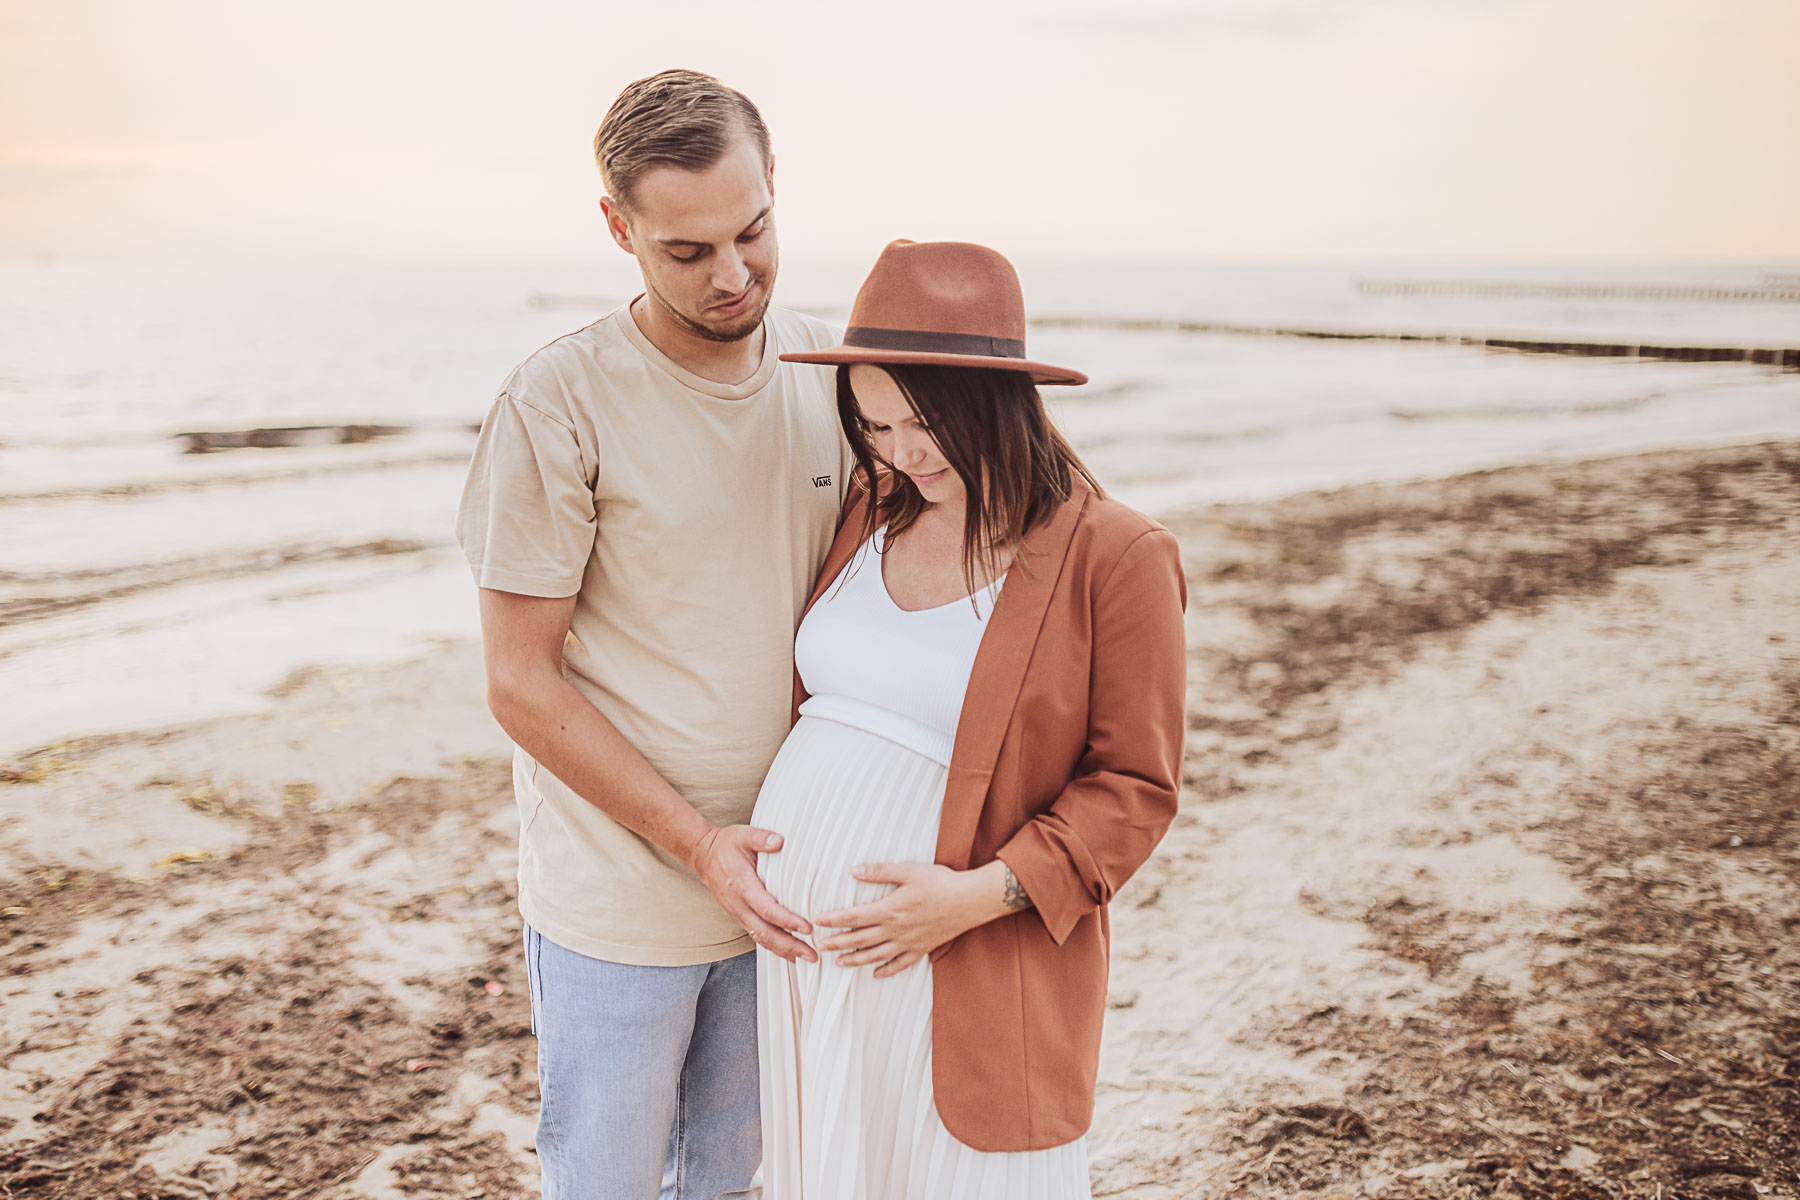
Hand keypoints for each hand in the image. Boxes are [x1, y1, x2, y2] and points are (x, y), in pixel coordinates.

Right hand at [691, 825, 815, 961]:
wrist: (702, 855)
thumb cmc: (725, 844)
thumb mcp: (743, 834)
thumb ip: (762, 838)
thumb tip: (780, 841)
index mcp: (742, 886)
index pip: (767, 909)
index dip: (787, 921)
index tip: (807, 928)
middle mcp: (739, 904)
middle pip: (765, 933)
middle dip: (789, 946)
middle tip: (812, 954)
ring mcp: (738, 912)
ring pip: (761, 938)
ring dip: (783, 950)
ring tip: (805, 958)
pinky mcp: (740, 915)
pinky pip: (757, 935)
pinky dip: (773, 946)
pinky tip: (788, 952)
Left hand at [814, 862, 987, 977]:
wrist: (970, 901)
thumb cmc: (941, 882)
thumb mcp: (909, 871)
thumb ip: (880, 872)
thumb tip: (854, 870)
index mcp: (891, 909)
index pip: (854, 917)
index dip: (834, 920)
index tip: (817, 921)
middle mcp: (896, 930)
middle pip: (860, 939)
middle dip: (838, 943)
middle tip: (819, 946)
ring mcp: (909, 942)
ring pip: (876, 955)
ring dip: (855, 960)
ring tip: (839, 962)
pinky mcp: (922, 948)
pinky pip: (900, 964)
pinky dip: (887, 970)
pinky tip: (876, 974)